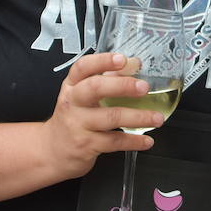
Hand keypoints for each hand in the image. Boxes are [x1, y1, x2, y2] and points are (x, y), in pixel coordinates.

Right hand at [42, 52, 159, 181]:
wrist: (52, 152)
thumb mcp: (82, 97)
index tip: (122, 59)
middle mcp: (72, 102)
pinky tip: (147, 140)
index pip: (83, 67)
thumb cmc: (73, 118)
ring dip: (138, 117)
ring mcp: (78, 124)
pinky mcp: (86, 145)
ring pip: (110, 117)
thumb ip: (106, 79)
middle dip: (122, 86)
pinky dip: (134, 141)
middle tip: (144, 88)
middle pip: (95, 88)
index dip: (102, 61)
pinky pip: (114, 142)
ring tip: (157, 118)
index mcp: (72, 86)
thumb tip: (134, 64)